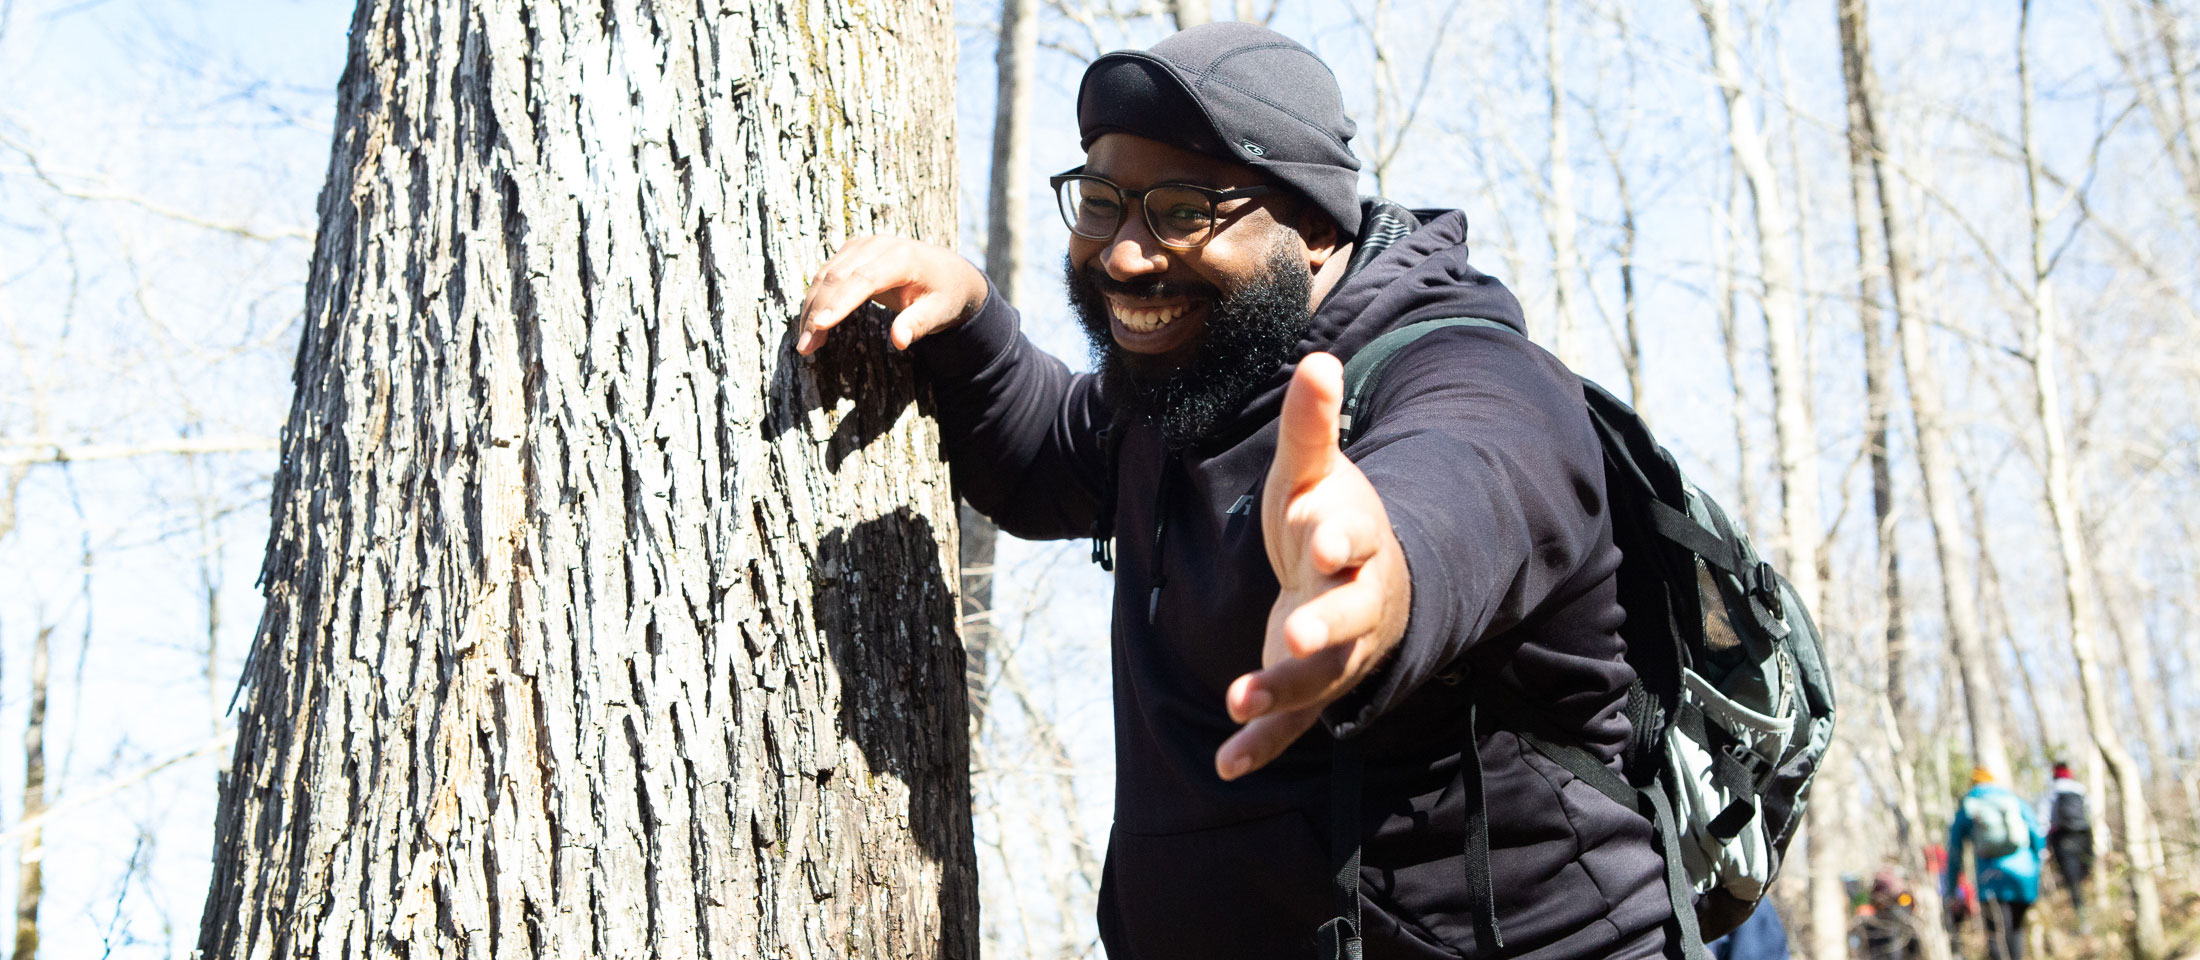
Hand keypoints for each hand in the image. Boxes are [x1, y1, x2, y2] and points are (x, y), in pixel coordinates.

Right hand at [796, 236, 989, 354]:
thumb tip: (899, 341)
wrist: (948, 272)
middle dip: (818, 312)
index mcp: (903, 257)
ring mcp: (862, 246)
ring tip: (805, 344)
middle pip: (838, 277)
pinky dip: (816, 300)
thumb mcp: (940, 311)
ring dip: (811, 309)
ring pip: (826, 276)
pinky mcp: (852, 252)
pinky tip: (812, 326)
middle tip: (806, 347)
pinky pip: (826, 275)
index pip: (864, 279)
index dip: (840, 302)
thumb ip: (919, 324)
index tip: (820, 325)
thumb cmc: (945, 294)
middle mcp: (879, 245)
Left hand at [1216, 352, 1410, 780]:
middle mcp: (1353, 602)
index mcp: (1353, 542)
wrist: (1355, 580)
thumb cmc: (1325, 519)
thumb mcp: (1312, 473)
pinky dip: (1262, 746)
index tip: (1318, 532)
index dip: (1337, 535)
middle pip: (1347, 617)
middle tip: (1301, 630)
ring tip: (1240, 699)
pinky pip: (1294, 726)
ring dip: (1283, 691)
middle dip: (1327, 624)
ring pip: (1319, 677)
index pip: (1351, 537)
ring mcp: (1336, 653)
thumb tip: (1317, 359)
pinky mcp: (1311, 690)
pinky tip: (1224, 766)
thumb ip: (1309, 426)